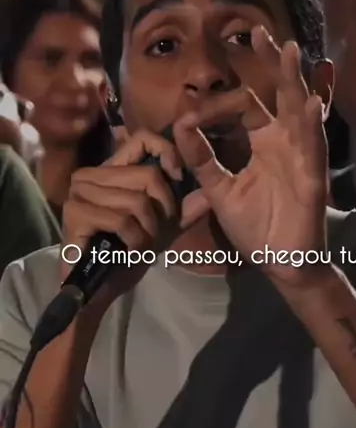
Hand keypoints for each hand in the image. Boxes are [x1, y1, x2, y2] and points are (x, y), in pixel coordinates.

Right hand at [62, 129, 208, 307]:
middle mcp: (91, 175)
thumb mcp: (163, 227)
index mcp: (111, 170)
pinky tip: (127, 251)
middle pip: (148, 175)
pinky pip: (121, 220)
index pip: (142, 139)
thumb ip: (185, 209)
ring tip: (138, 243)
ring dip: (147, 231)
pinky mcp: (74, 213)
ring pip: (137, 201)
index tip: (178, 178)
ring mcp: (79, 192)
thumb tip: (209, 195)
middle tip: (152, 232)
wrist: (100, 288)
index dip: (167, 153)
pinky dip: (134, 241)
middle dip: (162, 211)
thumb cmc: (128, 253)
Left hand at [174, 27, 329, 288]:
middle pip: (280, 92)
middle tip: (258, 31)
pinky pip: (313, 147)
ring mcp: (301, 156)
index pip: (246, 105)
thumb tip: (179, 126)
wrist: (280, 262)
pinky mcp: (313, 178)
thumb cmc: (255, 225)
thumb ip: (202, 159)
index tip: (189, 113)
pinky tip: (308, 103)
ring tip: (289, 50)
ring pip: (300, 110)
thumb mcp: (220, 189)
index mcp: (264, 141)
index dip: (217, 103)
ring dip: (295, 81)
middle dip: (271, 62)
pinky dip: (310, 125)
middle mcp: (285, 141)